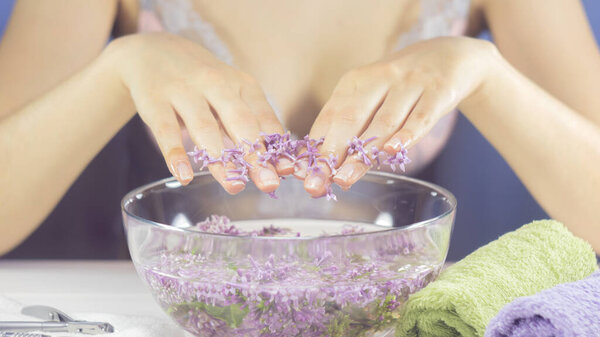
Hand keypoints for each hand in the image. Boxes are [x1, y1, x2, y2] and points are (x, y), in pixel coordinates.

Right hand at [103, 33, 288, 193]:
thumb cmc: (202, 83)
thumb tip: (277, 165)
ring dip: (221, 160)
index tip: (288, 170)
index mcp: (241, 84)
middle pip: (239, 122)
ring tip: (234, 187)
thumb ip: (250, 124)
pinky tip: (184, 176)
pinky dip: (176, 154)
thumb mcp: (231, 94)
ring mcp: (183, 90)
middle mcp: (215, 83)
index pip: (263, 116)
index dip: (276, 144)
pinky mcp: (154, 100)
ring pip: (205, 127)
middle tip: (268, 184)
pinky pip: (166, 130)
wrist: (151, 50)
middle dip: (255, 155)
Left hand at [299, 36, 500, 195]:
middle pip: (351, 118)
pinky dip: (406, 135)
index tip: (302, 174)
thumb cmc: (399, 88)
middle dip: (331, 153)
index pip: (330, 116)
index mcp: (355, 81)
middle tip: (317, 182)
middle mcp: (380, 78)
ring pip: (383, 121)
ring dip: (363, 153)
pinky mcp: (438, 92)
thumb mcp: (371, 97)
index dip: (314, 146)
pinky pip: (421, 117)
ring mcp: (410, 84)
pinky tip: (393, 152)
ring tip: (345, 178)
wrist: (449, 57)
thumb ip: (349, 126)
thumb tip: (319, 163)